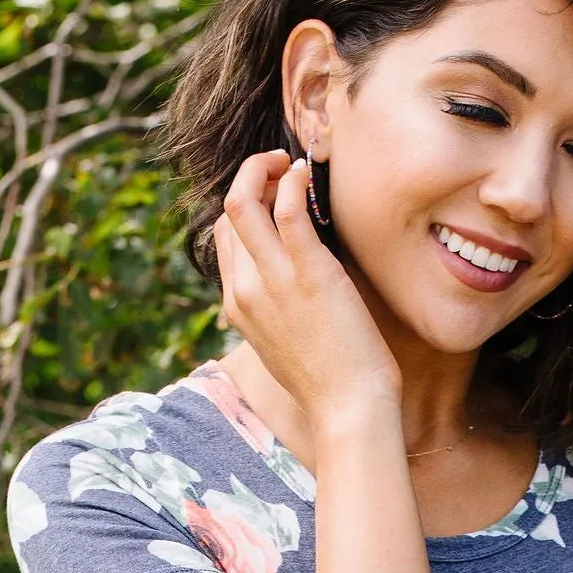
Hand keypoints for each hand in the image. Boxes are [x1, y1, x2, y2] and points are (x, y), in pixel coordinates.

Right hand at [213, 151, 400, 438]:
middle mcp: (245, 289)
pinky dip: (292, 180)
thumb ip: (276, 312)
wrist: (347, 410)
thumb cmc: (329, 383)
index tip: (272, 195)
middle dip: (249, 179)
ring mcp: (273, 280)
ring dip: (261, 169)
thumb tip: (291, 290)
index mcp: (237, 306)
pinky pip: (287, 207)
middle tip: (279, 169)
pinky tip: (306, 173)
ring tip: (289, 162)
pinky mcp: (308, 272)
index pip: (224, 238)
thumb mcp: (285, 346)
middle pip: (228, 214)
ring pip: (242, 201)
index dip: (245, 207)